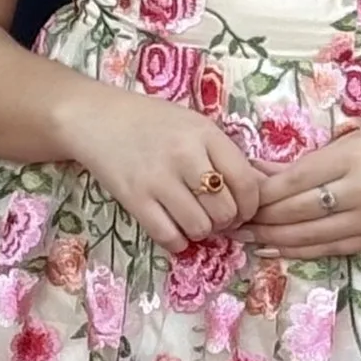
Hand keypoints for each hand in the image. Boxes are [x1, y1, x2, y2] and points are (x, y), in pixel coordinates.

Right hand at [58, 79, 262, 252]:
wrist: (96, 119)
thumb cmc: (152, 122)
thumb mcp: (195, 126)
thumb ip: (225, 154)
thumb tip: (263, 188)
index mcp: (205, 134)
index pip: (246, 182)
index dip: (251, 205)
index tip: (243, 208)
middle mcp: (184, 156)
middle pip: (225, 210)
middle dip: (226, 221)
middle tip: (216, 215)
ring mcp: (158, 179)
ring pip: (200, 227)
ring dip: (202, 231)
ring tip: (193, 219)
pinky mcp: (134, 199)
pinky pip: (169, 236)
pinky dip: (177, 241)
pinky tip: (174, 229)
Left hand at [248, 122, 360, 258]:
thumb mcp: (344, 143)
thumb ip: (300, 162)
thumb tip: (254, 172)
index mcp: (350, 160)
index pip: (294, 181)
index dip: (261, 194)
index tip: (238, 196)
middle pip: (297, 211)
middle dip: (260, 218)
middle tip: (232, 220)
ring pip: (309, 236)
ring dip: (271, 238)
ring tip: (244, 237)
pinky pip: (328, 250)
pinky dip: (296, 251)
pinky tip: (272, 248)